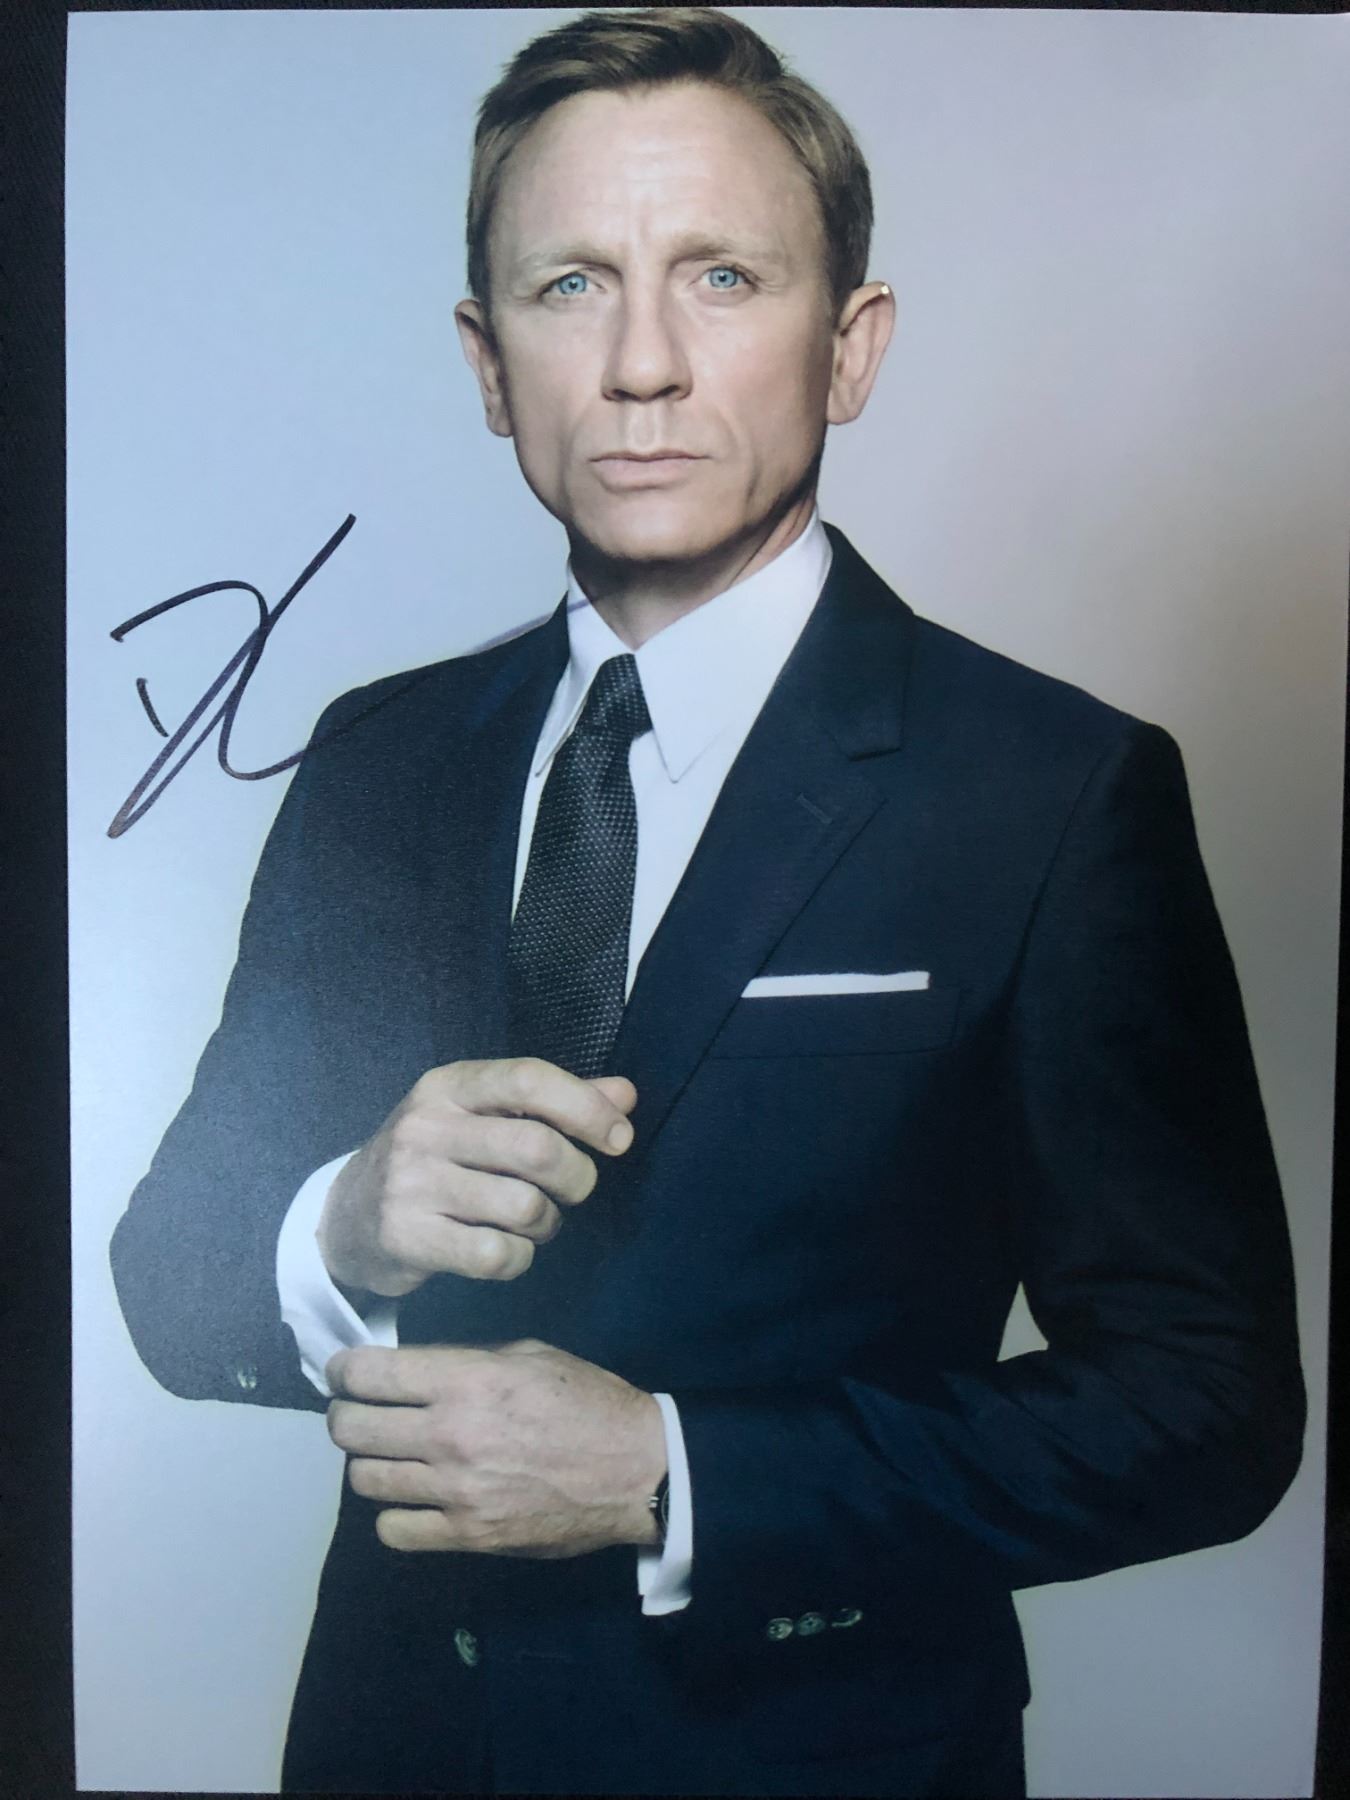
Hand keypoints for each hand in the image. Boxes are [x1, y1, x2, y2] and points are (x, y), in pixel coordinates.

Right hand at [317, 1059, 636, 1297]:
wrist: (346, 1216)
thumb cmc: (435, 1159)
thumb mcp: (482, 1117)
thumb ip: (554, 1104)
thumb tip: (625, 1094)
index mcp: (449, 1086)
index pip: (528, 1080)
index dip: (586, 1107)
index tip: (619, 1138)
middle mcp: (425, 1127)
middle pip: (537, 1149)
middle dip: (577, 1177)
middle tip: (574, 1190)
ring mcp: (411, 1184)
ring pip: (524, 1207)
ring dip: (548, 1223)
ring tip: (534, 1221)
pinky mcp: (406, 1238)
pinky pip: (496, 1256)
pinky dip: (518, 1259)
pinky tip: (506, 1250)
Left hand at [326, 1340, 667, 1555]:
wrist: (634, 1471)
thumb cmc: (586, 1401)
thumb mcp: (529, 1355)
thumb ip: (465, 1359)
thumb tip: (412, 1367)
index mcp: (468, 1380)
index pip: (369, 1374)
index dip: (343, 1370)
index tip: (344, 1373)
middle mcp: (451, 1435)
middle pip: (351, 1428)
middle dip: (345, 1415)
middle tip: (357, 1413)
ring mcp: (455, 1491)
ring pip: (364, 1479)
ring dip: (368, 1463)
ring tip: (387, 1456)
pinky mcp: (467, 1535)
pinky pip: (393, 1530)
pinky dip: (394, 1514)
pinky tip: (412, 1499)